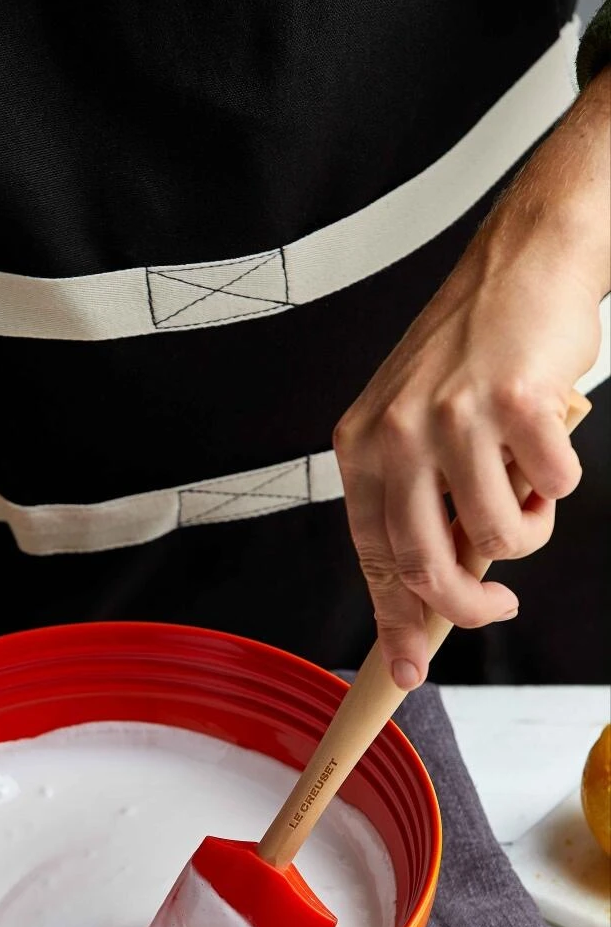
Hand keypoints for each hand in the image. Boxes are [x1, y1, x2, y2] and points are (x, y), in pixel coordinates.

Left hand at [334, 69, 609, 687]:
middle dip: (468, 606)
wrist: (526, 258)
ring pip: (498, 535)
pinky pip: (554, 486)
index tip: (407, 668)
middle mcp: (396, 431)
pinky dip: (563, 477)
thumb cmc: (477, 346)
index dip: (391, 619)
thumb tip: (430, 588)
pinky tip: (550, 441)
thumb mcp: (417, 421)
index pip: (370, 553)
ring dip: (529, 530)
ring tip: (530, 492)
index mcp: (363, 442)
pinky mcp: (516, 402)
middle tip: (498, 609)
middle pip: (425, 564)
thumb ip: (417, 497)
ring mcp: (454, 416)